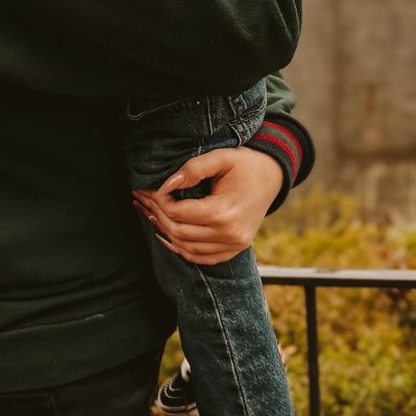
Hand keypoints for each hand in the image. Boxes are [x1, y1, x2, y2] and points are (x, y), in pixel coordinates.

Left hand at [132, 145, 282, 265]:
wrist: (272, 177)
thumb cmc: (246, 164)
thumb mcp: (221, 157)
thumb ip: (193, 168)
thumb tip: (167, 184)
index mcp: (224, 212)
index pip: (178, 213)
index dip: (159, 201)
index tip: (150, 188)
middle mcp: (229, 234)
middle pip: (179, 232)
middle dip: (157, 215)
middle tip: (143, 199)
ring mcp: (233, 245)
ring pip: (187, 248)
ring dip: (165, 233)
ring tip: (150, 214)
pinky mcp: (234, 249)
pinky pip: (202, 258)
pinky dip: (182, 250)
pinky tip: (168, 236)